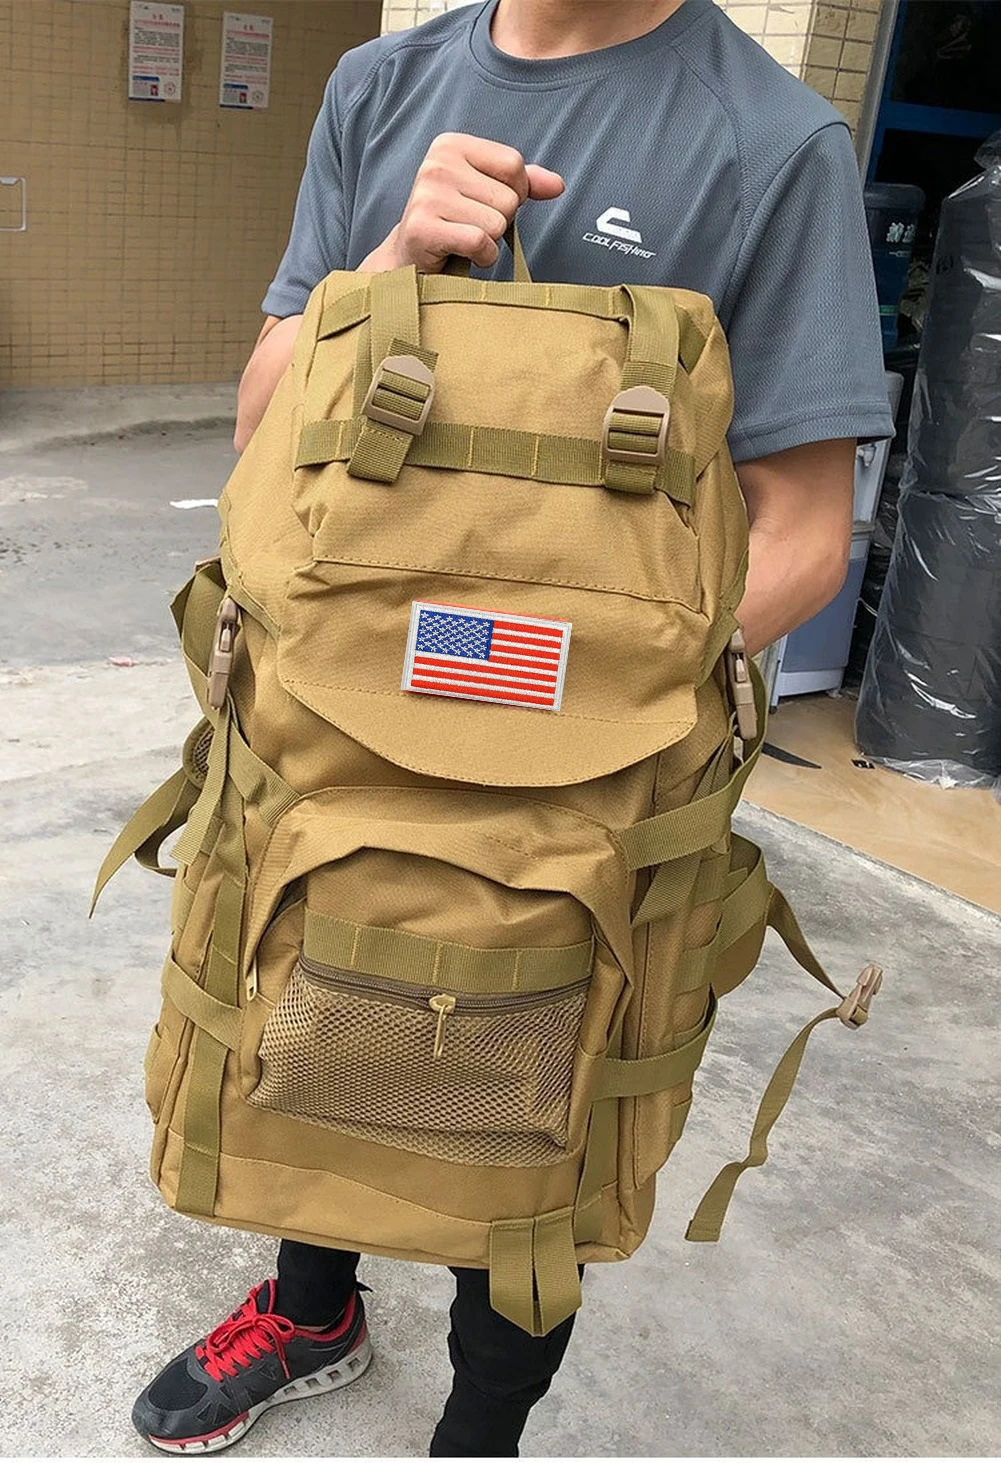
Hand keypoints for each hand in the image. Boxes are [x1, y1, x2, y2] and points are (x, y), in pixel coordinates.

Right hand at [360, 132, 563, 273]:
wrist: (411, 257)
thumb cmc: (454, 221)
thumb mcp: (488, 192)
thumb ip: (523, 183)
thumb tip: (558, 185)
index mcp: (452, 145)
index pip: (513, 165)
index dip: (515, 193)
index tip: (488, 204)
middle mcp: (437, 164)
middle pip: (508, 198)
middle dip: (499, 220)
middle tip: (470, 225)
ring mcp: (427, 195)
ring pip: (497, 223)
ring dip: (489, 241)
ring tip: (463, 239)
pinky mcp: (424, 227)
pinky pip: (480, 242)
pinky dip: (482, 257)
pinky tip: (464, 253)